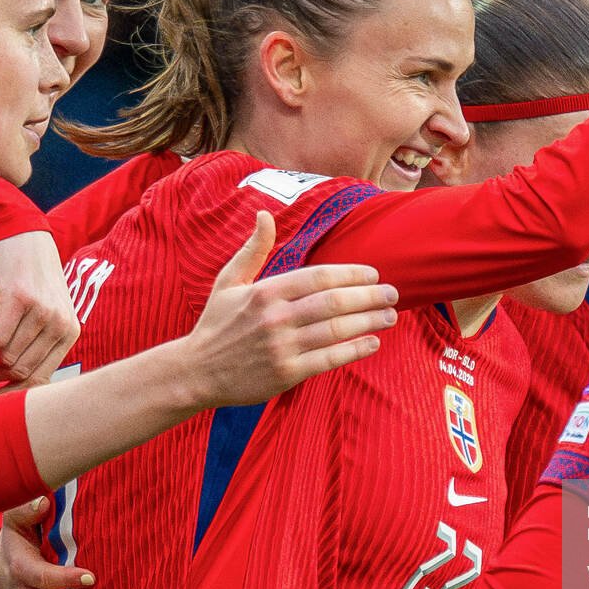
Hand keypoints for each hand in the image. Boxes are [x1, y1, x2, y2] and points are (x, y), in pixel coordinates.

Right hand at [0, 231, 79, 387]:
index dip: (8, 394)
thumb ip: (35, 341)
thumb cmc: (25, 273)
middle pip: (20, 372)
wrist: (19, 231)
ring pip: (7, 358)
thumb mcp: (42, 309)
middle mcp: (60, 324)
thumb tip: (9, 381)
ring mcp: (43, 312)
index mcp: (69, 332)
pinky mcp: (21, 298)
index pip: (40, 380)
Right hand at [182, 212, 397, 407]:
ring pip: (336, 330)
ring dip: (369, 321)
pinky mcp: (287, 373)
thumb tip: (265, 214)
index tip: (373, 274)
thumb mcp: (228, 281)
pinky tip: (372, 342)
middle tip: (393, 294)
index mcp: (265, 292)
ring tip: (389, 316)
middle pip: (334, 302)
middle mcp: (276, 317)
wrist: (196, 372)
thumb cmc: (216, 324)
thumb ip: (253, 250)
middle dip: (370, 296)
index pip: (319, 277)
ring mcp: (282, 347)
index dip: (352, 274)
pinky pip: (329, 359)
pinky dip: (355, 349)